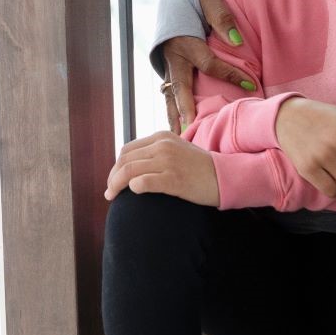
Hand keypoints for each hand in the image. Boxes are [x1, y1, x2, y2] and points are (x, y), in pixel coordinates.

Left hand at [104, 130, 220, 205]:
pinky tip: (133, 195)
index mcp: (161, 137)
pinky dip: (133, 188)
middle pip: (124, 160)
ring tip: (113, 197)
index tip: (113, 180)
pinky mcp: (173, 179)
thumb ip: (157, 152)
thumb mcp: (178, 149)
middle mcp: (162, 145)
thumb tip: (134, 166)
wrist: (225, 176)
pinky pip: (142, 183)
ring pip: (129, 171)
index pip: (127, 150)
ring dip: (116, 185)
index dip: (116, 166)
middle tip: (109, 192)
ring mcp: (168, 161)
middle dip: (112, 177)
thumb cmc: (201, 168)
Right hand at [153, 0, 255, 134]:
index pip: (209, 63)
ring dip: (174, 116)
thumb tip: (236, 42)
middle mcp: (173, 57)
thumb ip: (220, 16)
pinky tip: (177, 128)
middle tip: (190, 128)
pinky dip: (172, 110)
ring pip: (169, 95)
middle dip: (185, 108)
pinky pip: (169, 94)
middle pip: (179, 87)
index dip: (230, 74)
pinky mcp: (168, 70)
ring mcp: (168, 66)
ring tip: (180, 136)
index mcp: (184, 41)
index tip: (251, 84)